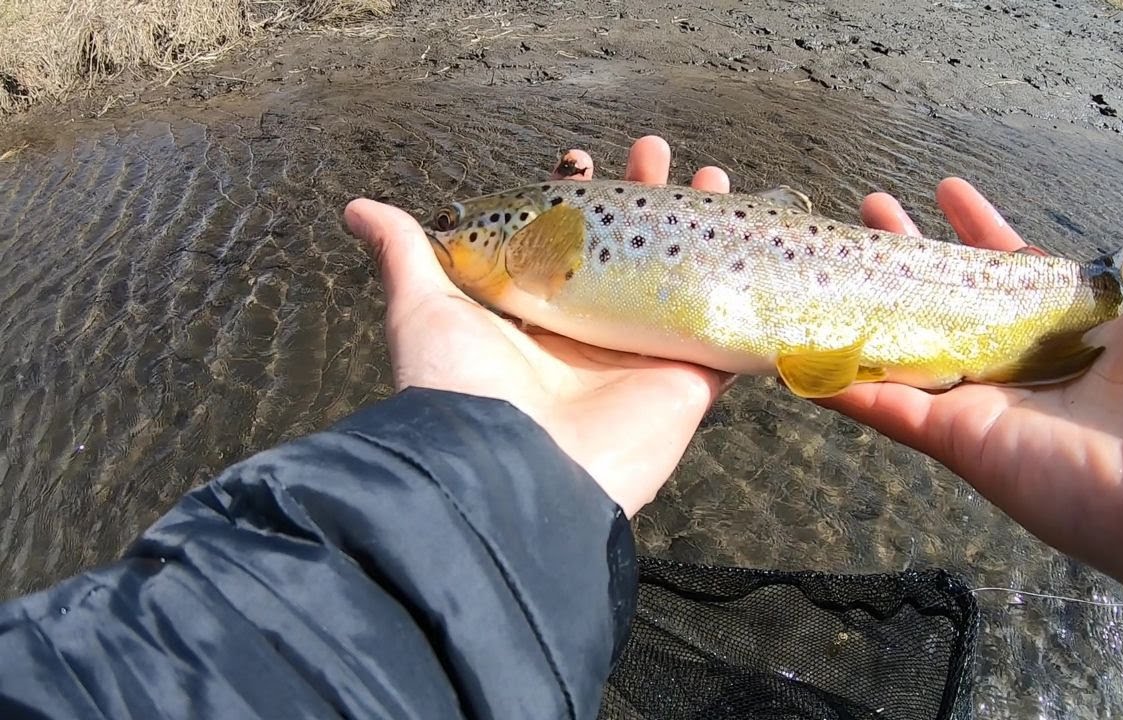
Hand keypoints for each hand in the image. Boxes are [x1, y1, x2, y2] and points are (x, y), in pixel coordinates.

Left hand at [343, 136, 731, 516]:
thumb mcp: (425, 307)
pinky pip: (730, 333)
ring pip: (685, 277)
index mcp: (537, 314)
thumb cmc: (460, 385)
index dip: (576, 195)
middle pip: (631, 249)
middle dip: (646, 194)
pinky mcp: (687, 383)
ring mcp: (643, 356)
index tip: (580, 159)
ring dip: (704, 226)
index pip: (565, 240)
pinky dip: (750, 293)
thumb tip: (358, 208)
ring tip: (716, 177)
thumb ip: (407, 255)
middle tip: (655, 153)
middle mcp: (592, 332)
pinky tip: (762, 242)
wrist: (512, 472)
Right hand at [824, 181, 1122, 655]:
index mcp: (1068, 332)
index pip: (1009, 274)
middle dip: (909, 257)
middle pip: (947, 306)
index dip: (977, 232)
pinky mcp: (961, 442)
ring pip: (909, 353)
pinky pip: (892, 412)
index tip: (946, 192)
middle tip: (869, 213)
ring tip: (824, 263)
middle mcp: (1020, 368)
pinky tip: (802, 357)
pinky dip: (846, 388)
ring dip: (863, 310)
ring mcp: (985, 406)